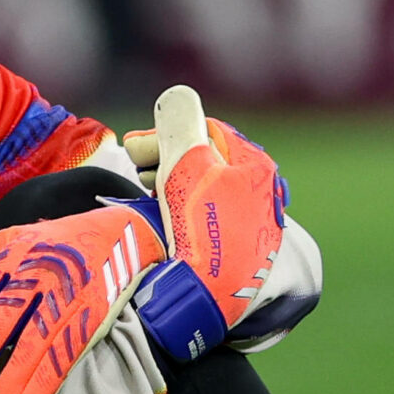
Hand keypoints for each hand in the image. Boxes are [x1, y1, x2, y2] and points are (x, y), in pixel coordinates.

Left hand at [0, 203, 163, 393]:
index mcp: (7, 257)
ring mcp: (65, 297)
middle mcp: (34, 275)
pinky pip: (66, 354)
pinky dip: (48, 384)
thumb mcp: (10, 239)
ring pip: (35, 342)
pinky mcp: (90, 316)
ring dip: (13, 378)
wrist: (118, 231)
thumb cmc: (53, 242)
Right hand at [125, 85, 286, 336]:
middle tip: (135, 165)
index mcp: (256, 170)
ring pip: (204, 193)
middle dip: (166, 158)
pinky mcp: (235, 258)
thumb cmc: (201, 227)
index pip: (209, 134)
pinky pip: (204, 222)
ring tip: (145, 189)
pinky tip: (161, 220)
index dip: (167, 133)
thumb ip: (180, 126)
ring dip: (169, 184)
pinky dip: (179, 213)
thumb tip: (178, 94)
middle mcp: (260, 198)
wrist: (206, 299)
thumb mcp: (186, 166)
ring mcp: (249, 230)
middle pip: (207, 163)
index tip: (133, 146)